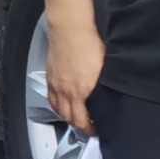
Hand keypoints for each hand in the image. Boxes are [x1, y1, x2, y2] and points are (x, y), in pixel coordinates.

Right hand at [45, 22, 102, 140]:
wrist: (71, 29)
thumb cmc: (89, 43)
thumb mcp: (105, 68)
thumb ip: (103, 84)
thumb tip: (108, 93)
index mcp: (82, 91)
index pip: (83, 120)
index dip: (90, 129)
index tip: (96, 129)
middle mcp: (66, 91)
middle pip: (69, 118)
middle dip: (79, 126)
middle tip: (88, 127)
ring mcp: (56, 84)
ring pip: (59, 110)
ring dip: (67, 117)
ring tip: (75, 118)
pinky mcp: (50, 76)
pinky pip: (51, 98)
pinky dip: (57, 105)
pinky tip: (61, 104)